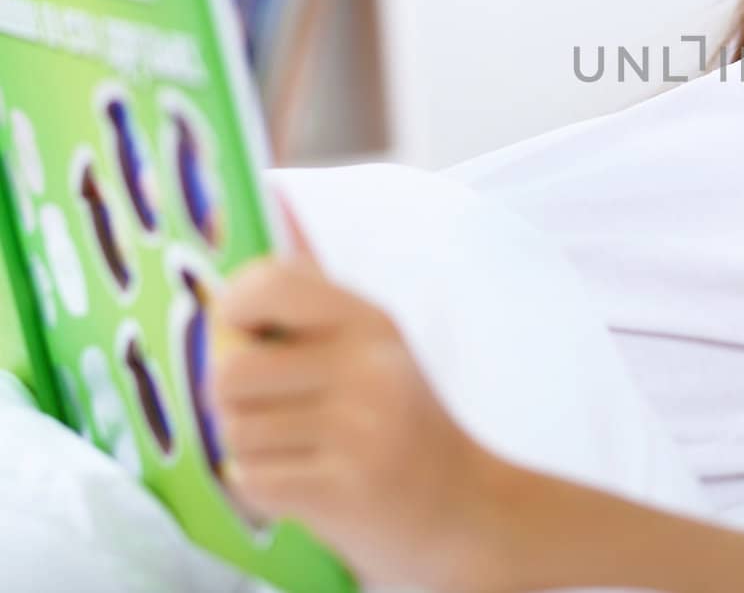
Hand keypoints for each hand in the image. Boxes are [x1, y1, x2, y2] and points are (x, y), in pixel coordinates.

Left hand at [209, 198, 499, 591]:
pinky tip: (306, 485)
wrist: (470, 509)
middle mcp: (369, 366)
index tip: (241, 333)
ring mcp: (360, 428)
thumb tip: (232, 278)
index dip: (233, 308)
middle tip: (272, 413)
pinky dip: (265, 491)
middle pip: (230, 372)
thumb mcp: (379, 354)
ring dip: (254, 451)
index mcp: (373, 323)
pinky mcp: (345, 488)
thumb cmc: (404, 428)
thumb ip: (313, 316)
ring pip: (236, 432)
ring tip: (302, 453)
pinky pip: (251, 481)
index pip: (272, 283)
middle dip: (233, 403)